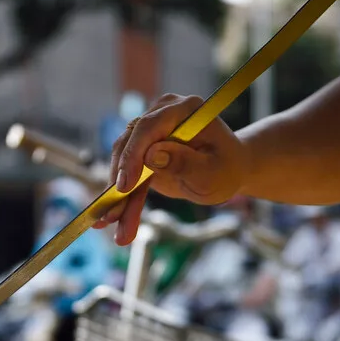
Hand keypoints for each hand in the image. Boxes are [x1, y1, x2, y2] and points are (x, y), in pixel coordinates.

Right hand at [94, 94, 250, 245]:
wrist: (228, 170)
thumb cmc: (226, 169)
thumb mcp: (213, 172)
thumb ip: (185, 163)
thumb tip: (151, 155)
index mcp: (184, 110)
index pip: (149, 127)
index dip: (133, 155)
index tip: (124, 187)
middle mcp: (162, 114)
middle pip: (129, 146)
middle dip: (119, 184)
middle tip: (111, 218)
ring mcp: (150, 131)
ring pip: (122, 163)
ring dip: (117, 199)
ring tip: (116, 230)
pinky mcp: (142, 150)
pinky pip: (126, 175)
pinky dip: (122, 200)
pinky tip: (115, 222)